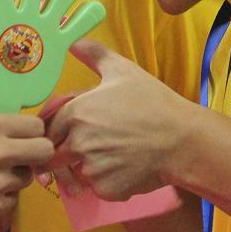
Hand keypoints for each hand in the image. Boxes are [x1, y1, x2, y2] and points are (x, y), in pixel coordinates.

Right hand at [0, 112, 53, 229]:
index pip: (36, 126)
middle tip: (20, 159)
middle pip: (45, 151)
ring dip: (15, 178)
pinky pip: (13, 200)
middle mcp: (0, 151)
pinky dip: (2, 198)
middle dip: (36, 155)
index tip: (23, 139)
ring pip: (28, 178)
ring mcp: (0, 182)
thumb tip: (19, 135)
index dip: (31, 134)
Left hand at [43, 40, 203, 200]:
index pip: (46, 128)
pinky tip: (123, 168)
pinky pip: (96, 188)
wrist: (183, 140)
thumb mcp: (123, 70)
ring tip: (109, 157)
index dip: (54, 130)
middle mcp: (78, 142)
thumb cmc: (153, 103)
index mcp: (76, 113)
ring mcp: (91, 169)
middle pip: (53, 154)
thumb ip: (94, 55)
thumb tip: (73, 42)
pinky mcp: (106, 189)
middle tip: (86, 148)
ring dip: (84, 168)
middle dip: (63, 153)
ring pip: (74, 172)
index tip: (64, 132)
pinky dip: (105, 182)